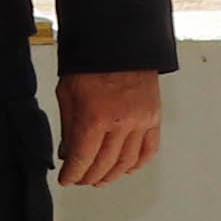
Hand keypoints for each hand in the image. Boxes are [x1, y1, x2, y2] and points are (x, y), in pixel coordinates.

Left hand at [56, 70, 164, 189]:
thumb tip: (68, 153)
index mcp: (94, 117)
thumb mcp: (67, 94)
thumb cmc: (91, 62)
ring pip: (127, 162)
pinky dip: (137, 163)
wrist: (118, 41)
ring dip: (112, 175)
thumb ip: (68, 128)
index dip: (73, 174)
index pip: (83, 159)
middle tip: (81, 179)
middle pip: (104, 164)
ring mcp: (141, 121)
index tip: (67, 179)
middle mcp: (120, 123)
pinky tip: (126, 168)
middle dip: (89, 176)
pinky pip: (149, 150)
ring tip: (101, 178)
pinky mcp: (154, 117)